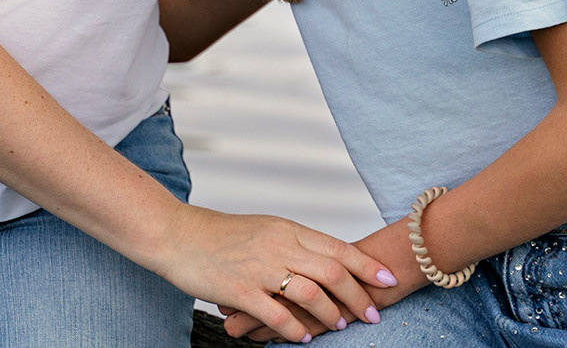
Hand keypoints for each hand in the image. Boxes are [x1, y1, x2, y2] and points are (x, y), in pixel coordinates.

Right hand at [221, 220, 422, 340]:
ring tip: (340, 328)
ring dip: (331, 315)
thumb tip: (324, 259)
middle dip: (358, 297)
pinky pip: (277, 314)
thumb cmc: (220, 235)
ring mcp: (260, 269)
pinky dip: (295, 329)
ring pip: (311, 294)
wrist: (178, 235)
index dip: (366, 265)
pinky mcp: (240, 291)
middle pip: (333, 272)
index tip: (388, 280)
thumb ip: (294, 243)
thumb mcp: (265, 229)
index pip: (337, 247)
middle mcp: (279, 246)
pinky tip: (302, 338)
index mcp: (288, 229)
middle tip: (372, 314)